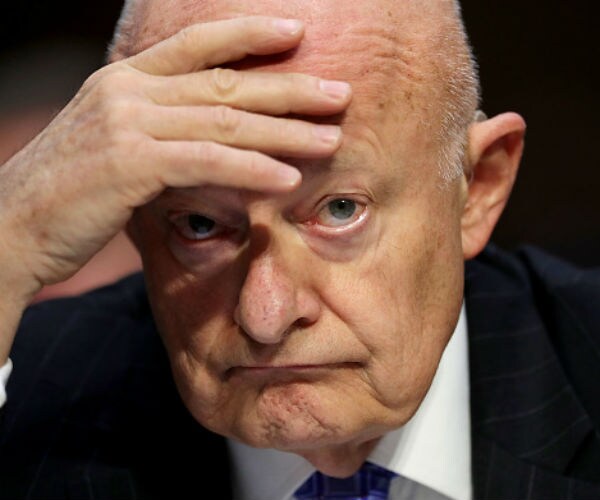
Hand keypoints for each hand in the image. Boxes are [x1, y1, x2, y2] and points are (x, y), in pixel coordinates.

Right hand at [0, 16, 350, 301]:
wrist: (12, 226)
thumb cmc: (71, 192)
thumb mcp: (115, 145)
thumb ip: (163, 133)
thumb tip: (216, 145)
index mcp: (126, 79)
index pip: (198, 44)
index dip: (250, 34)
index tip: (297, 33)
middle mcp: (128, 90)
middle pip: (226, 83)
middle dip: (289, 88)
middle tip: (339, 95)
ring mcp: (128, 122)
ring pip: (225, 121)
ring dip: (284, 132)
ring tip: (330, 139)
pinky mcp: (130, 162)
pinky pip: (206, 163)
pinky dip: (252, 170)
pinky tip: (288, 179)